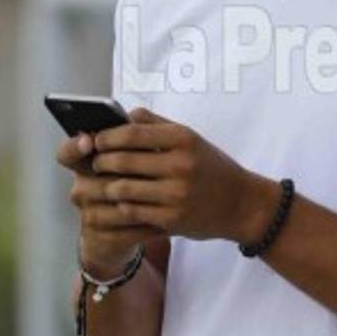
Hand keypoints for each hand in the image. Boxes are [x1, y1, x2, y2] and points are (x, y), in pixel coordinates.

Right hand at [57, 130, 162, 274]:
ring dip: (141, 201)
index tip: (89, 141)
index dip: (74, 147)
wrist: (133, 227)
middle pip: (96, 179)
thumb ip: (133, 135)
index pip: (67, 153)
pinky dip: (146, 226)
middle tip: (152, 169)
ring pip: (114, 205)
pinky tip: (164, 222)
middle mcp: (81, 189)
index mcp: (86, 165)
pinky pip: (124, 232)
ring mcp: (89, 215)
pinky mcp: (102, 239)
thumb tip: (134, 115)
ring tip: (166, 195)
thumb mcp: (135, 156)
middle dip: (125, 174)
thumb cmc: (136, 182)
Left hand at [90, 107, 276, 243]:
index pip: (132, 133)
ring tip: (105, 182)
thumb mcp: (191, 138)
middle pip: (123, 160)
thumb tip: (124, 116)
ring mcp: (176, 194)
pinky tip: (121, 200)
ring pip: (123, 188)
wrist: (241, 204)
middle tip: (94, 162)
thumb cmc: (211, 167)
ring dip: (108, 185)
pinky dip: (122, 205)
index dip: (107, 137)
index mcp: (183, 138)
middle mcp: (180, 164)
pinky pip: (133, 211)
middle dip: (101, 161)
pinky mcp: (172, 219)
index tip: (96, 139)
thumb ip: (157, 124)